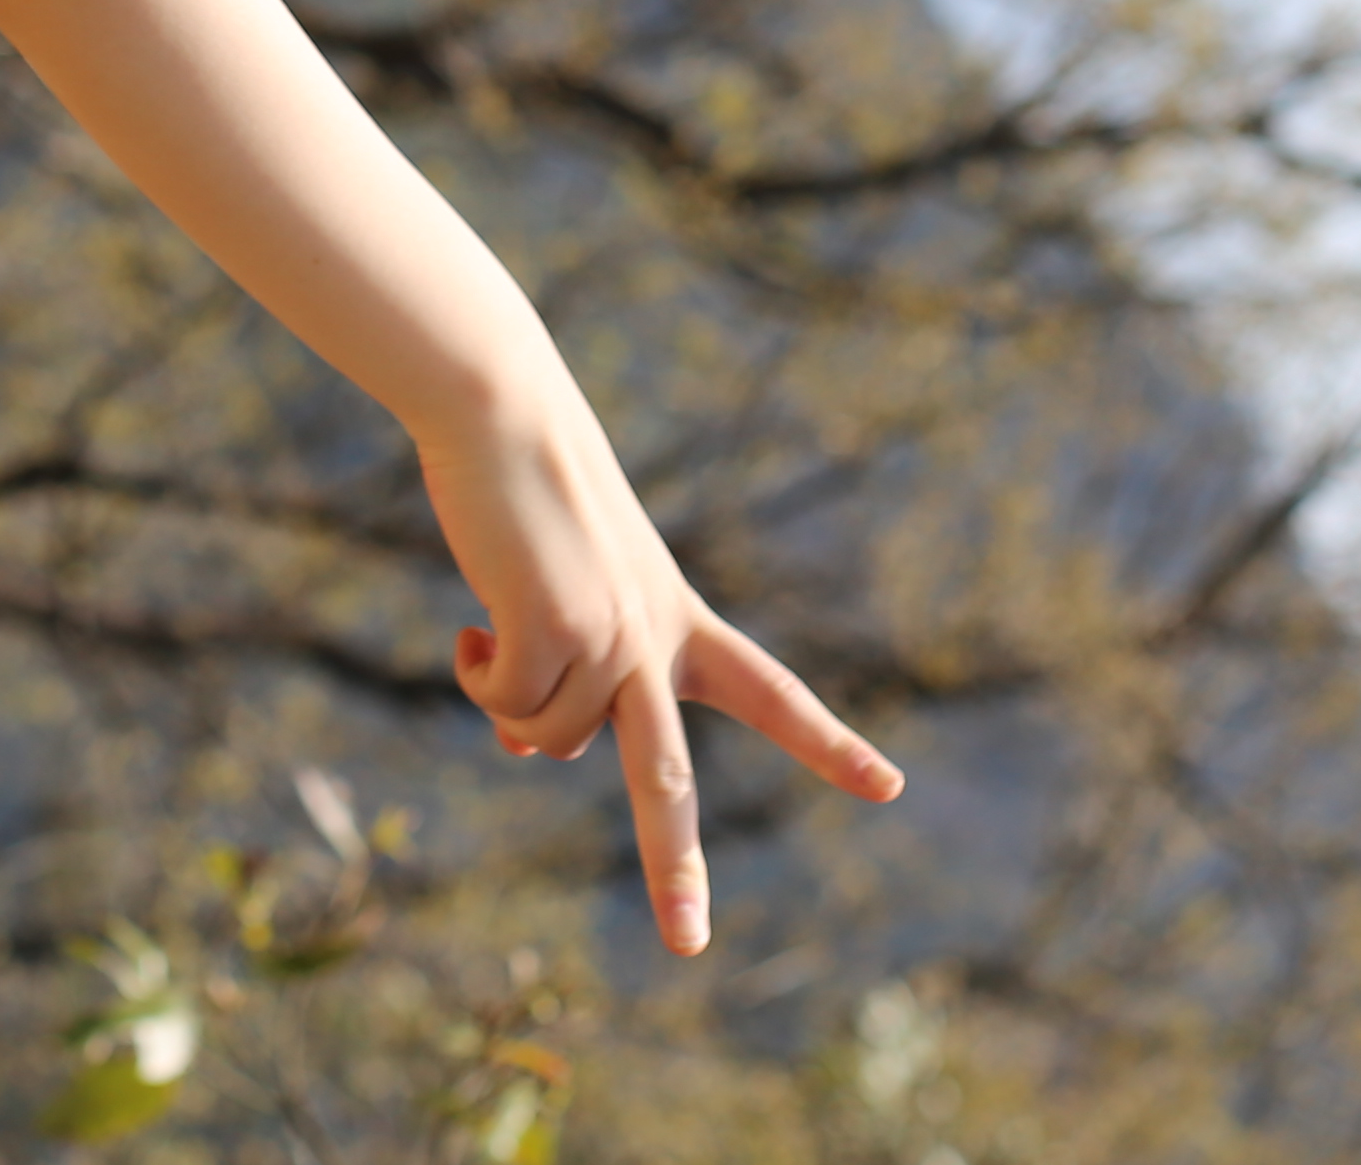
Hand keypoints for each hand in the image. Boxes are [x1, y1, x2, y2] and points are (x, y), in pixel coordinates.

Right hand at [417, 385, 901, 956]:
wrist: (505, 414)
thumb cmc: (537, 498)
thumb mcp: (567, 598)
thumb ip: (566, 678)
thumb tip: (522, 751)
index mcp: (682, 618)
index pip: (772, 691)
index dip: (828, 743)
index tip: (888, 786)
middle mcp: (656, 639)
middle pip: (666, 782)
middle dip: (675, 869)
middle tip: (688, 946)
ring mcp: (608, 640)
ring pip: (544, 737)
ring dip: (504, 693)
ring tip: (493, 620)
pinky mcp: (550, 633)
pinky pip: (504, 706)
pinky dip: (476, 673)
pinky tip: (471, 617)